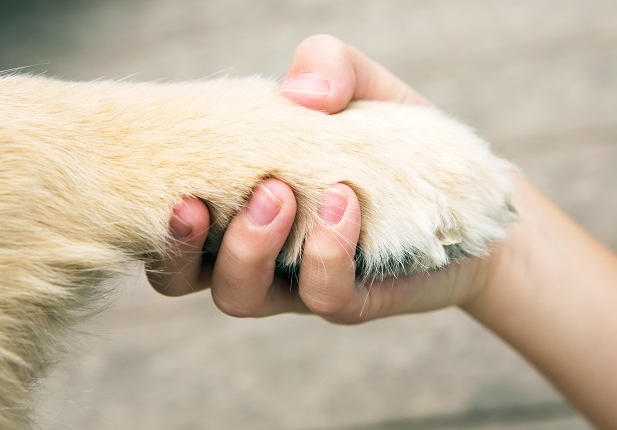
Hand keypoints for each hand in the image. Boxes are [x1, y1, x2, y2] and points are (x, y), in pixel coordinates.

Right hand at [147, 35, 489, 322]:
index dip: (150, 209)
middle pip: (179, 277)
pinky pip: (320, 294)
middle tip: (215, 192)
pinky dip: (324, 249)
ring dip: (248, 246)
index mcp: (235, 202)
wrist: (465, 192)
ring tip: (283, 192)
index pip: (169, 220)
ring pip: (238, 295)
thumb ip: (326, 66)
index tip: (166, 174)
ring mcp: (297, 281)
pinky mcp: (349, 299)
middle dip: (183, 241)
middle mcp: (255, 249)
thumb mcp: (361, 87)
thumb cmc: (397, 139)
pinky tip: (345, 203)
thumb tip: (298, 92)